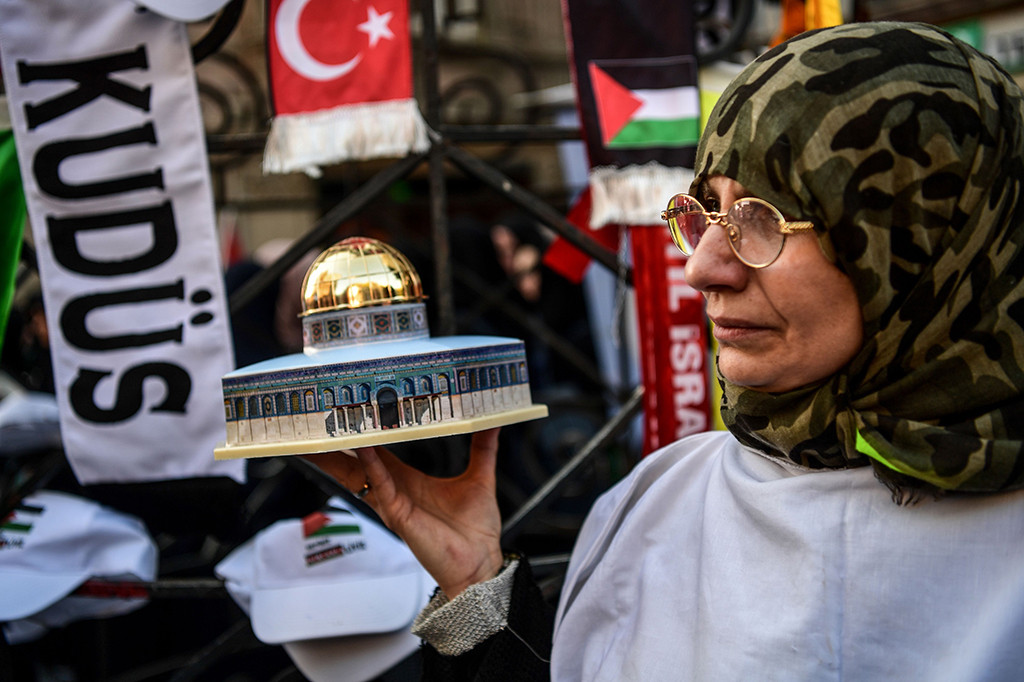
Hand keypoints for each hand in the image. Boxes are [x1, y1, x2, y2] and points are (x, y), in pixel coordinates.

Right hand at [304, 428, 504, 598]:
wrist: (480, 563)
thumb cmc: (474, 530)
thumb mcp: (480, 478)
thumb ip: (483, 448)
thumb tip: (494, 422)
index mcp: (409, 480)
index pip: (377, 449)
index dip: (363, 430)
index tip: (349, 408)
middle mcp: (395, 489)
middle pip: (355, 461)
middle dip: (334, 443)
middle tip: (315, 418)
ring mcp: (393, 502)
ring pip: (358, 474)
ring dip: (341, 454)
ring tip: (324, 431)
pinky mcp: (399, 515)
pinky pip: (381, 487)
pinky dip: (372, 467)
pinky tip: (364, 449)